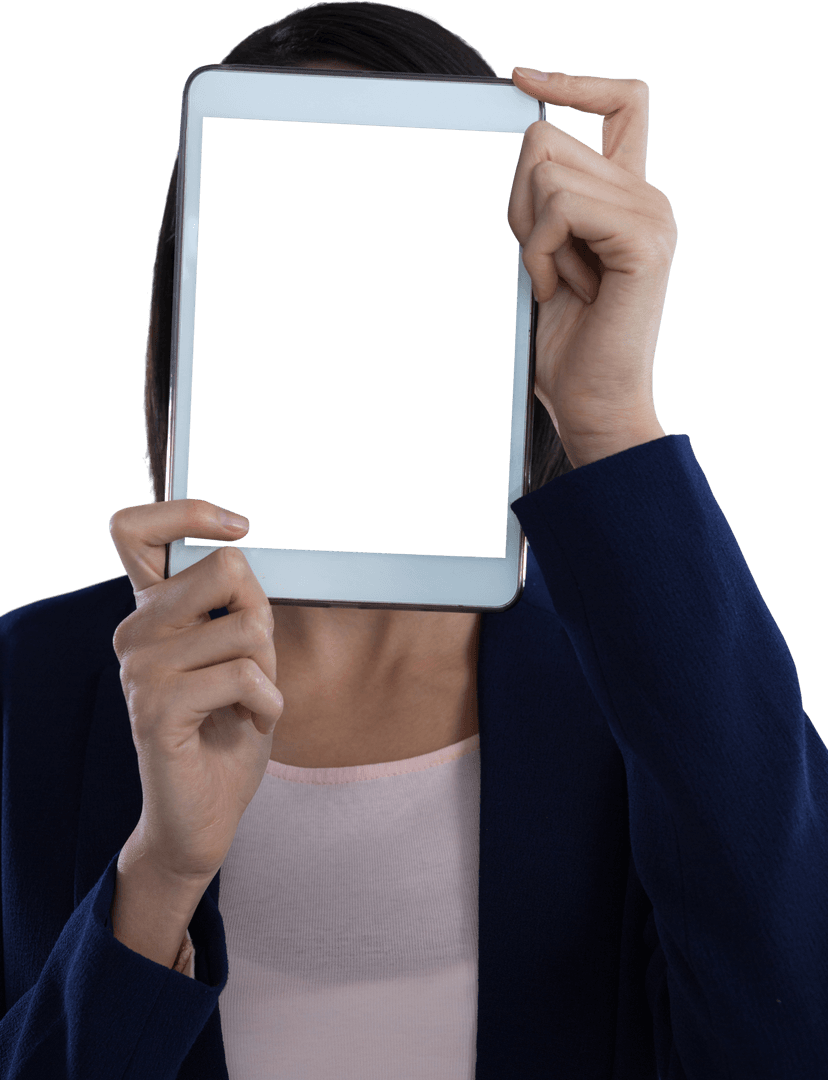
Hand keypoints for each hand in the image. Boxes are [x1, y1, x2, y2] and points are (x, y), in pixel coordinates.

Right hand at [110, 500, 283, 885]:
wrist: (204, 813)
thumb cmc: (227, 728)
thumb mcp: (243, 653)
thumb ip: (236, 605)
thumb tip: (241, 556)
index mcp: (151, 611)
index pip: (135, 528)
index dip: (188, 511)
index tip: (238, 526)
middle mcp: (134, 631)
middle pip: (224, 568)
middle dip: (262, 618)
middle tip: (252, 664)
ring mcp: (139, 668)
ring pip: (246, 627)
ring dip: (270, 671)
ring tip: (249, 703)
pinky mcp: (156, 708)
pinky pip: (244, 676)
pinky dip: (269, 704)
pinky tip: (252, 724)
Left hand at [508, 68, 676, 466]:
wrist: (590, 402)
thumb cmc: (565, 342)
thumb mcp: (546, 256)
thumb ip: (547, 201)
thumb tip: (527, 135)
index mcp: (628, 196)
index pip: (621, 103)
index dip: (572, 81)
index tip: (521, 78)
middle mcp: (648, 196)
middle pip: (547, 139)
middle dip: (518, 203)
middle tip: (542, 263)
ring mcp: (651, 214)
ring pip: (545, 172)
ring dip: (530, 237)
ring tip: (557, 282)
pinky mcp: (644, 239)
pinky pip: (559, 208)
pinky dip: (540, 253)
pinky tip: (557, 290)